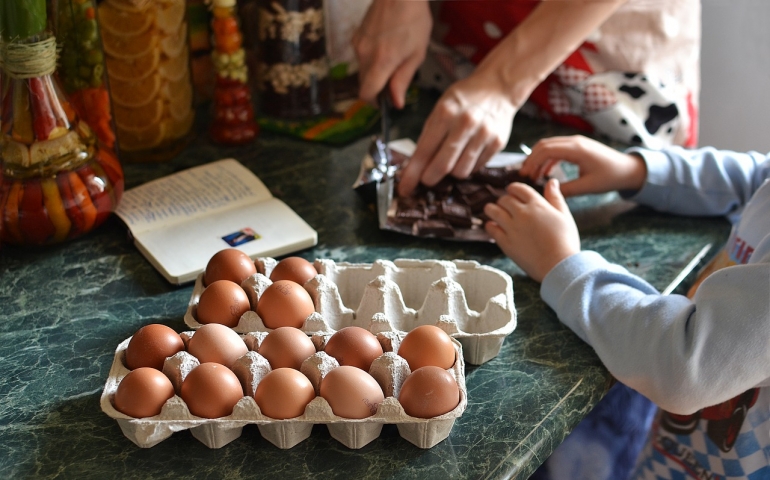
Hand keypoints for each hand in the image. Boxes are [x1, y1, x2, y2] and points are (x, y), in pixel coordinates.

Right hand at [352, 0, 431, 108]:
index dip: (374, 102)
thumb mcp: (417, 53)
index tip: (383, 102)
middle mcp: (364, 55)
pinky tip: (385, 45)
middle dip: (377, 86)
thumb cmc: (413, 19)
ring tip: (393, 56)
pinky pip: (361, 55)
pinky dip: (371, 58)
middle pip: (364, 83)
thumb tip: (396, 102)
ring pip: (362, 69)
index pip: (366, 93)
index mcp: (381, 62)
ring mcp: (358, 44)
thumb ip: (403, 79)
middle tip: (395, 79)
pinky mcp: (356, 36)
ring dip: (374, 71)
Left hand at [397, 73, 516, 196]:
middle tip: (426, 179)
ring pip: (461, 172)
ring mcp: (484, 134)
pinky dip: (467, 166)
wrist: (498, 87)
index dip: (412, 174)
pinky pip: (476, 168)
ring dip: (451, 172)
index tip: (405, 188)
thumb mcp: (440, 108)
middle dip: (430, 178)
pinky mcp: (497, 143)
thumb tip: (414, 168)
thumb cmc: (464, 99)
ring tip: (451, 159)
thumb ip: (428, 137)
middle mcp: (465, 124)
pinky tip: (467, 153)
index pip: (424, 151)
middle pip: (443, 166)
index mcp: (445, 113)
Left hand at [484, 179, 579, 282]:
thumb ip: (555, 197)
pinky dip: (490, 225)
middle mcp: (522, 213)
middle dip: (504, 200)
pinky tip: (493, 226)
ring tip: (492, 211)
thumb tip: (551, 181)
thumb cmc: (565, 241)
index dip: (513, 189)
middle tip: (505, 205)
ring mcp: (512, 228)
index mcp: (537, 205)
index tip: (512, 192)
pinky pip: (491, 229)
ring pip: (493, 211)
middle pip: (504, 199)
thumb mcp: (564, 216)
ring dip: (491, 209)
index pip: (519, 188)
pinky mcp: (505, 242)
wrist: (559, 265)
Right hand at [519, 135, 646, 196]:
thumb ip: (566, 190)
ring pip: (549, 145)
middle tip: (524, 175)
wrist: (628, 169)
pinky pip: (557, 149)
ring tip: (532, 175)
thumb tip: (547, 192)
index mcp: (577, 149)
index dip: (532, 161)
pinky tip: (545, 173)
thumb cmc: (610, 177)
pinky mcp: (578, 146)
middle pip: (544, 145)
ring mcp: (576, 142)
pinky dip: (548, 159)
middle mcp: (575, 142)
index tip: (524, 175)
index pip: (546, 150)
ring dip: (538, 158)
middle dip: (531, 159)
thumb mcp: (588, 187)